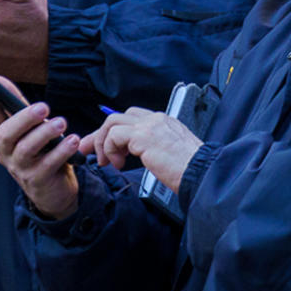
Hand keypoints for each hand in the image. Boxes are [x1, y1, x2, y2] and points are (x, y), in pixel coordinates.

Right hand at [0, 76, 79, 219]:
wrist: (53, 188)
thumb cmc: (40, 150)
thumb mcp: (29, 128)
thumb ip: (17, 105)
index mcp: (0, 136)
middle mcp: (5, 153)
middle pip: (6, 134)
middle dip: (24, 118)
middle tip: (44, 107)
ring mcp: (19, 169)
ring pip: (27, 149)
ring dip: (45, 133)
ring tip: (61, 123)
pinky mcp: (37, 181)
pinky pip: (48, 164)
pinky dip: (61, 151)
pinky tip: (73, 141)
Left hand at [81, 109, 202, 193]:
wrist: (202, 173)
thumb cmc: (190, 170)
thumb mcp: (169, 154)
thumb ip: (151, 148)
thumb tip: (131, 155)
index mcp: (163, 122)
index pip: (131, 117)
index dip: (112, 132)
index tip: (102, 147)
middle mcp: (156, 119)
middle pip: (117, 116)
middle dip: (99, 134)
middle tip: (88, 150)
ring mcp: (149, 125)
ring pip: (111, 122)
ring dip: (102, 143)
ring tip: (106, 162)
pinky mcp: (143, 136)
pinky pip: (113, 136)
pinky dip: (109, 150)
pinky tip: (118, 165)